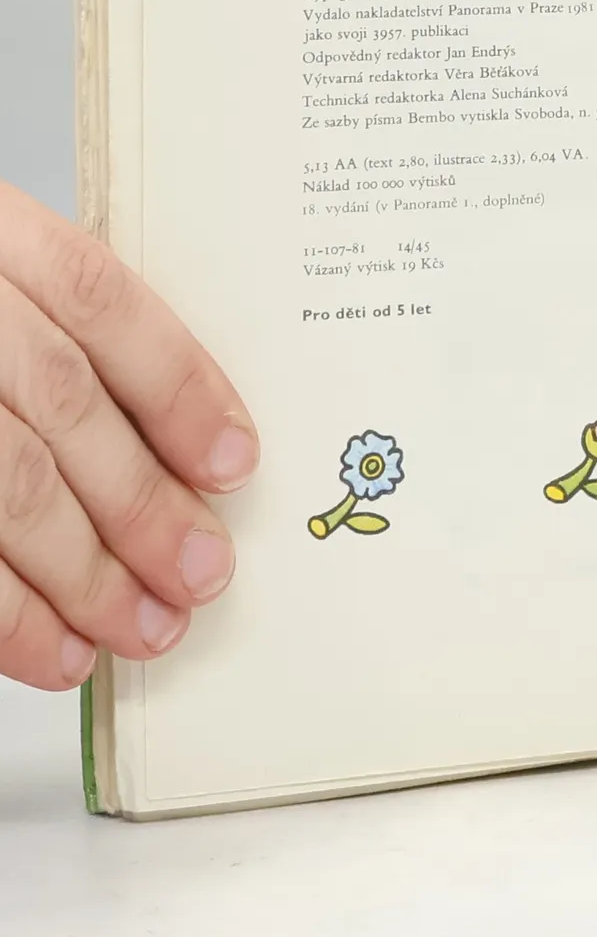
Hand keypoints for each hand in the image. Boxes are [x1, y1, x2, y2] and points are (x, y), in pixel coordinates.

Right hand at [0, 184, 254, 689]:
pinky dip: (5, 611)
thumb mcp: (6, 288)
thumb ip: (67, 343)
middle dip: (142, 502)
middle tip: (203, 574)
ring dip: (81, 573)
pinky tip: (54, 648)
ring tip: (145, 628)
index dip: (177, 385)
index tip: (234, 464)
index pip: (95, 298)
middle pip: (58, 402)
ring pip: (4, 481)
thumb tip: (189, 457)